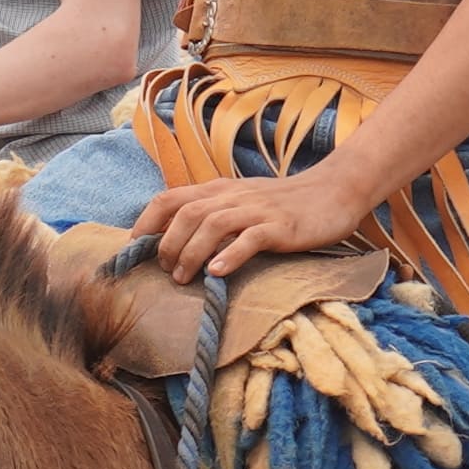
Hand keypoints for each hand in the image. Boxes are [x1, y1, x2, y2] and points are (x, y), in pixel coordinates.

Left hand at [137, 160, 389, 280]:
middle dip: (167, 244)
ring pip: (212, 224)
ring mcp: (257, 210)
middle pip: (186, 213)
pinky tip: (218, 274)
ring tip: (185, 278)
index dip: (146, 223)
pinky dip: (230, 255)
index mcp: (219, 189)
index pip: (170, 198)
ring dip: (191, 253)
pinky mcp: (280, 226)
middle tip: (166, 272)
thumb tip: (175, 239)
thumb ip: (212, 214)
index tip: (134, 250)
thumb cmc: (284, 204)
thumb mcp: (242, 202)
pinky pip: (250, 238)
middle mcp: (233, 196)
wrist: (333, 192)